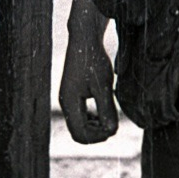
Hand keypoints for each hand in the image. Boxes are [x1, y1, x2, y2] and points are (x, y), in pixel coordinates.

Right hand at [59, 28, 118, 143]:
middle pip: (78, 133)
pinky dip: (92, 119)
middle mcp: (65, 103)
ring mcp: (67, 99)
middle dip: (96, 134)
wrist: (84, 40)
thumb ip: (107, 110)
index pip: (80, 134)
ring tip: (109, 119)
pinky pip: (80, 116)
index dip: (97, 137)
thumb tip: (111, 131)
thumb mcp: (104, 86)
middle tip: (112, 126)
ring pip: (78, 125)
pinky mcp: (72, 94)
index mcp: (69, 102)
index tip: (113, 129)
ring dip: (94, 127)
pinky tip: (103, 111)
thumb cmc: (94, 60)